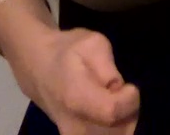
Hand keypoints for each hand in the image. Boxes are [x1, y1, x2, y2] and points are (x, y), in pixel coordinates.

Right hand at [14, 27, 139, 133]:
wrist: (39, 69)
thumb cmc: (67, 52)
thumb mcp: (92, 44)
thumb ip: (108, 66)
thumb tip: (119, 88)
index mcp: (76, 97)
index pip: (112, 111)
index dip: (129, 99)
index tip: (129, 86)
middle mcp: (74, 126)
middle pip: (118, 131)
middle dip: (129, 112)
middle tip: (123, 94)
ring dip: (124, 121)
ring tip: (117, 101)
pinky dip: (115, 128)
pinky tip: (112, 112)